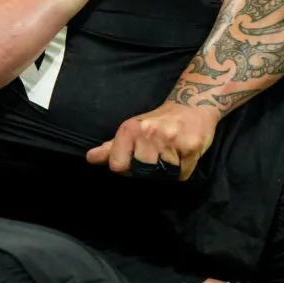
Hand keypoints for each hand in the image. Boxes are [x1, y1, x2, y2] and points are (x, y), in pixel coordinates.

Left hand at [86, 103, 220, 179]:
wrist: (193, 106)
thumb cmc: (160, 121)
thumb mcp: (133, 130)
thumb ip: (112, 148)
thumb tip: (90, 158)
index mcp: (130, 128)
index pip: (118, 166)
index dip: (128, 167)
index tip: (137, 157)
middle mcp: (148, 132)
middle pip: (141, 173)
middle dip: (150, 169)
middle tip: (159, 153)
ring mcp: (171, 139)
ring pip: (162, 176)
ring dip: (168, 170)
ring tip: (172, 153)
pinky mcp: (191, 146)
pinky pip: (182, 174)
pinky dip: (183, 169)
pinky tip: (184, 155)